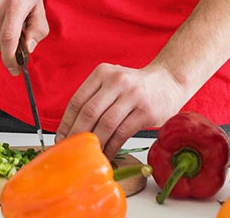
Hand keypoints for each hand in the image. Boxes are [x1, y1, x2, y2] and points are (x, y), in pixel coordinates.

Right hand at [0, 0, 48, 74]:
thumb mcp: (39, 2)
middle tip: (21, 40)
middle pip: (0, 41)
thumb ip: (38, 28)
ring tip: (12, 16)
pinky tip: (2, 9)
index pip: (8, 40)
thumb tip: (29, 49)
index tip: (16, 70)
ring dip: (3, 34)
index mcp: (15, 4)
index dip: (12, 59)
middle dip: (11, 47)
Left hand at [55, 62, 187, 158]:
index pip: (77, 100)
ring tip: (89, 155)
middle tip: (71, 150)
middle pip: (89, 112)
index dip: (66, 122)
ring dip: (95, 143)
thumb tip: (72, 127)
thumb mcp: (112, 81)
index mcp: (102, 73)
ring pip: (105, 124)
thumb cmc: (135, 86)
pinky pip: (122, 133)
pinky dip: (111, 147)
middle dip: (77, 135)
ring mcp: (132, 95)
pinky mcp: (145, 111)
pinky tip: (107, 154)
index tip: (61, 139)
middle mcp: (116, 81)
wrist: (168, 81)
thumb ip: (95, 98)